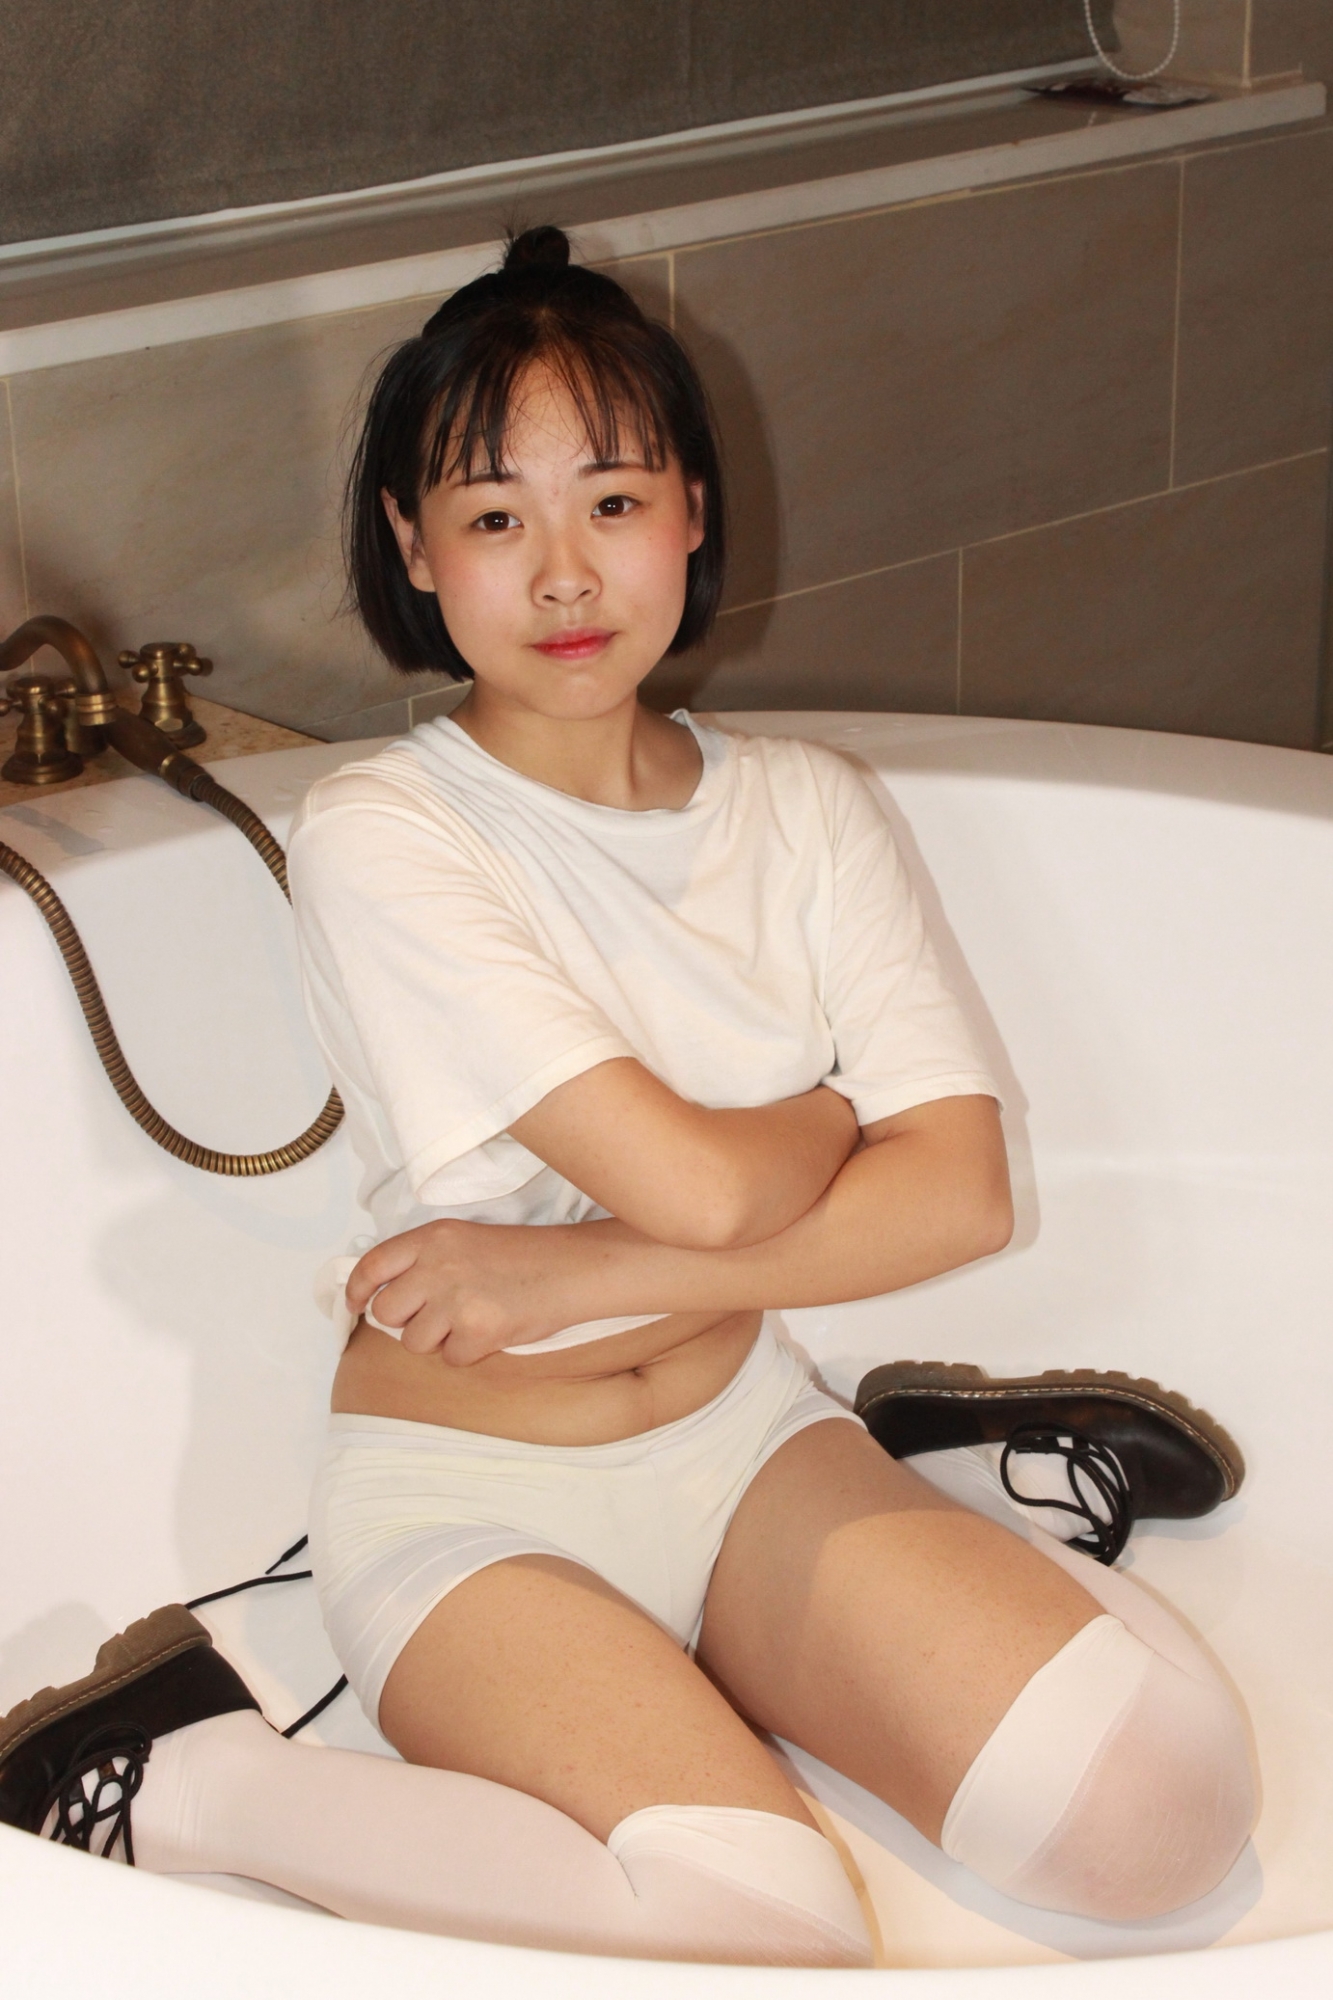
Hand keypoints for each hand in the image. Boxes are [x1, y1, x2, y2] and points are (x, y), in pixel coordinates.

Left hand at [345, 1218, 589, 1363]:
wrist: (570, 1270)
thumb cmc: (520, 1256)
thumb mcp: (464, 1240)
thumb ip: (424, 1261)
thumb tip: (383, 1297)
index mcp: (432, 1238)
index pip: (373, 1266)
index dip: (357, 1290)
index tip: (355, 1304)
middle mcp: (438, 1266)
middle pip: (386, 1312)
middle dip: (403, 1322)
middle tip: (433, 1317)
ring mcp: (456, 1300)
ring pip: (414, 1342)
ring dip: (437, 1340)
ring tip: (470, 1320)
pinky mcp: (478, 1332)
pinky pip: (450, 1359)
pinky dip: (468, 1353)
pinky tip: (490, 1331)